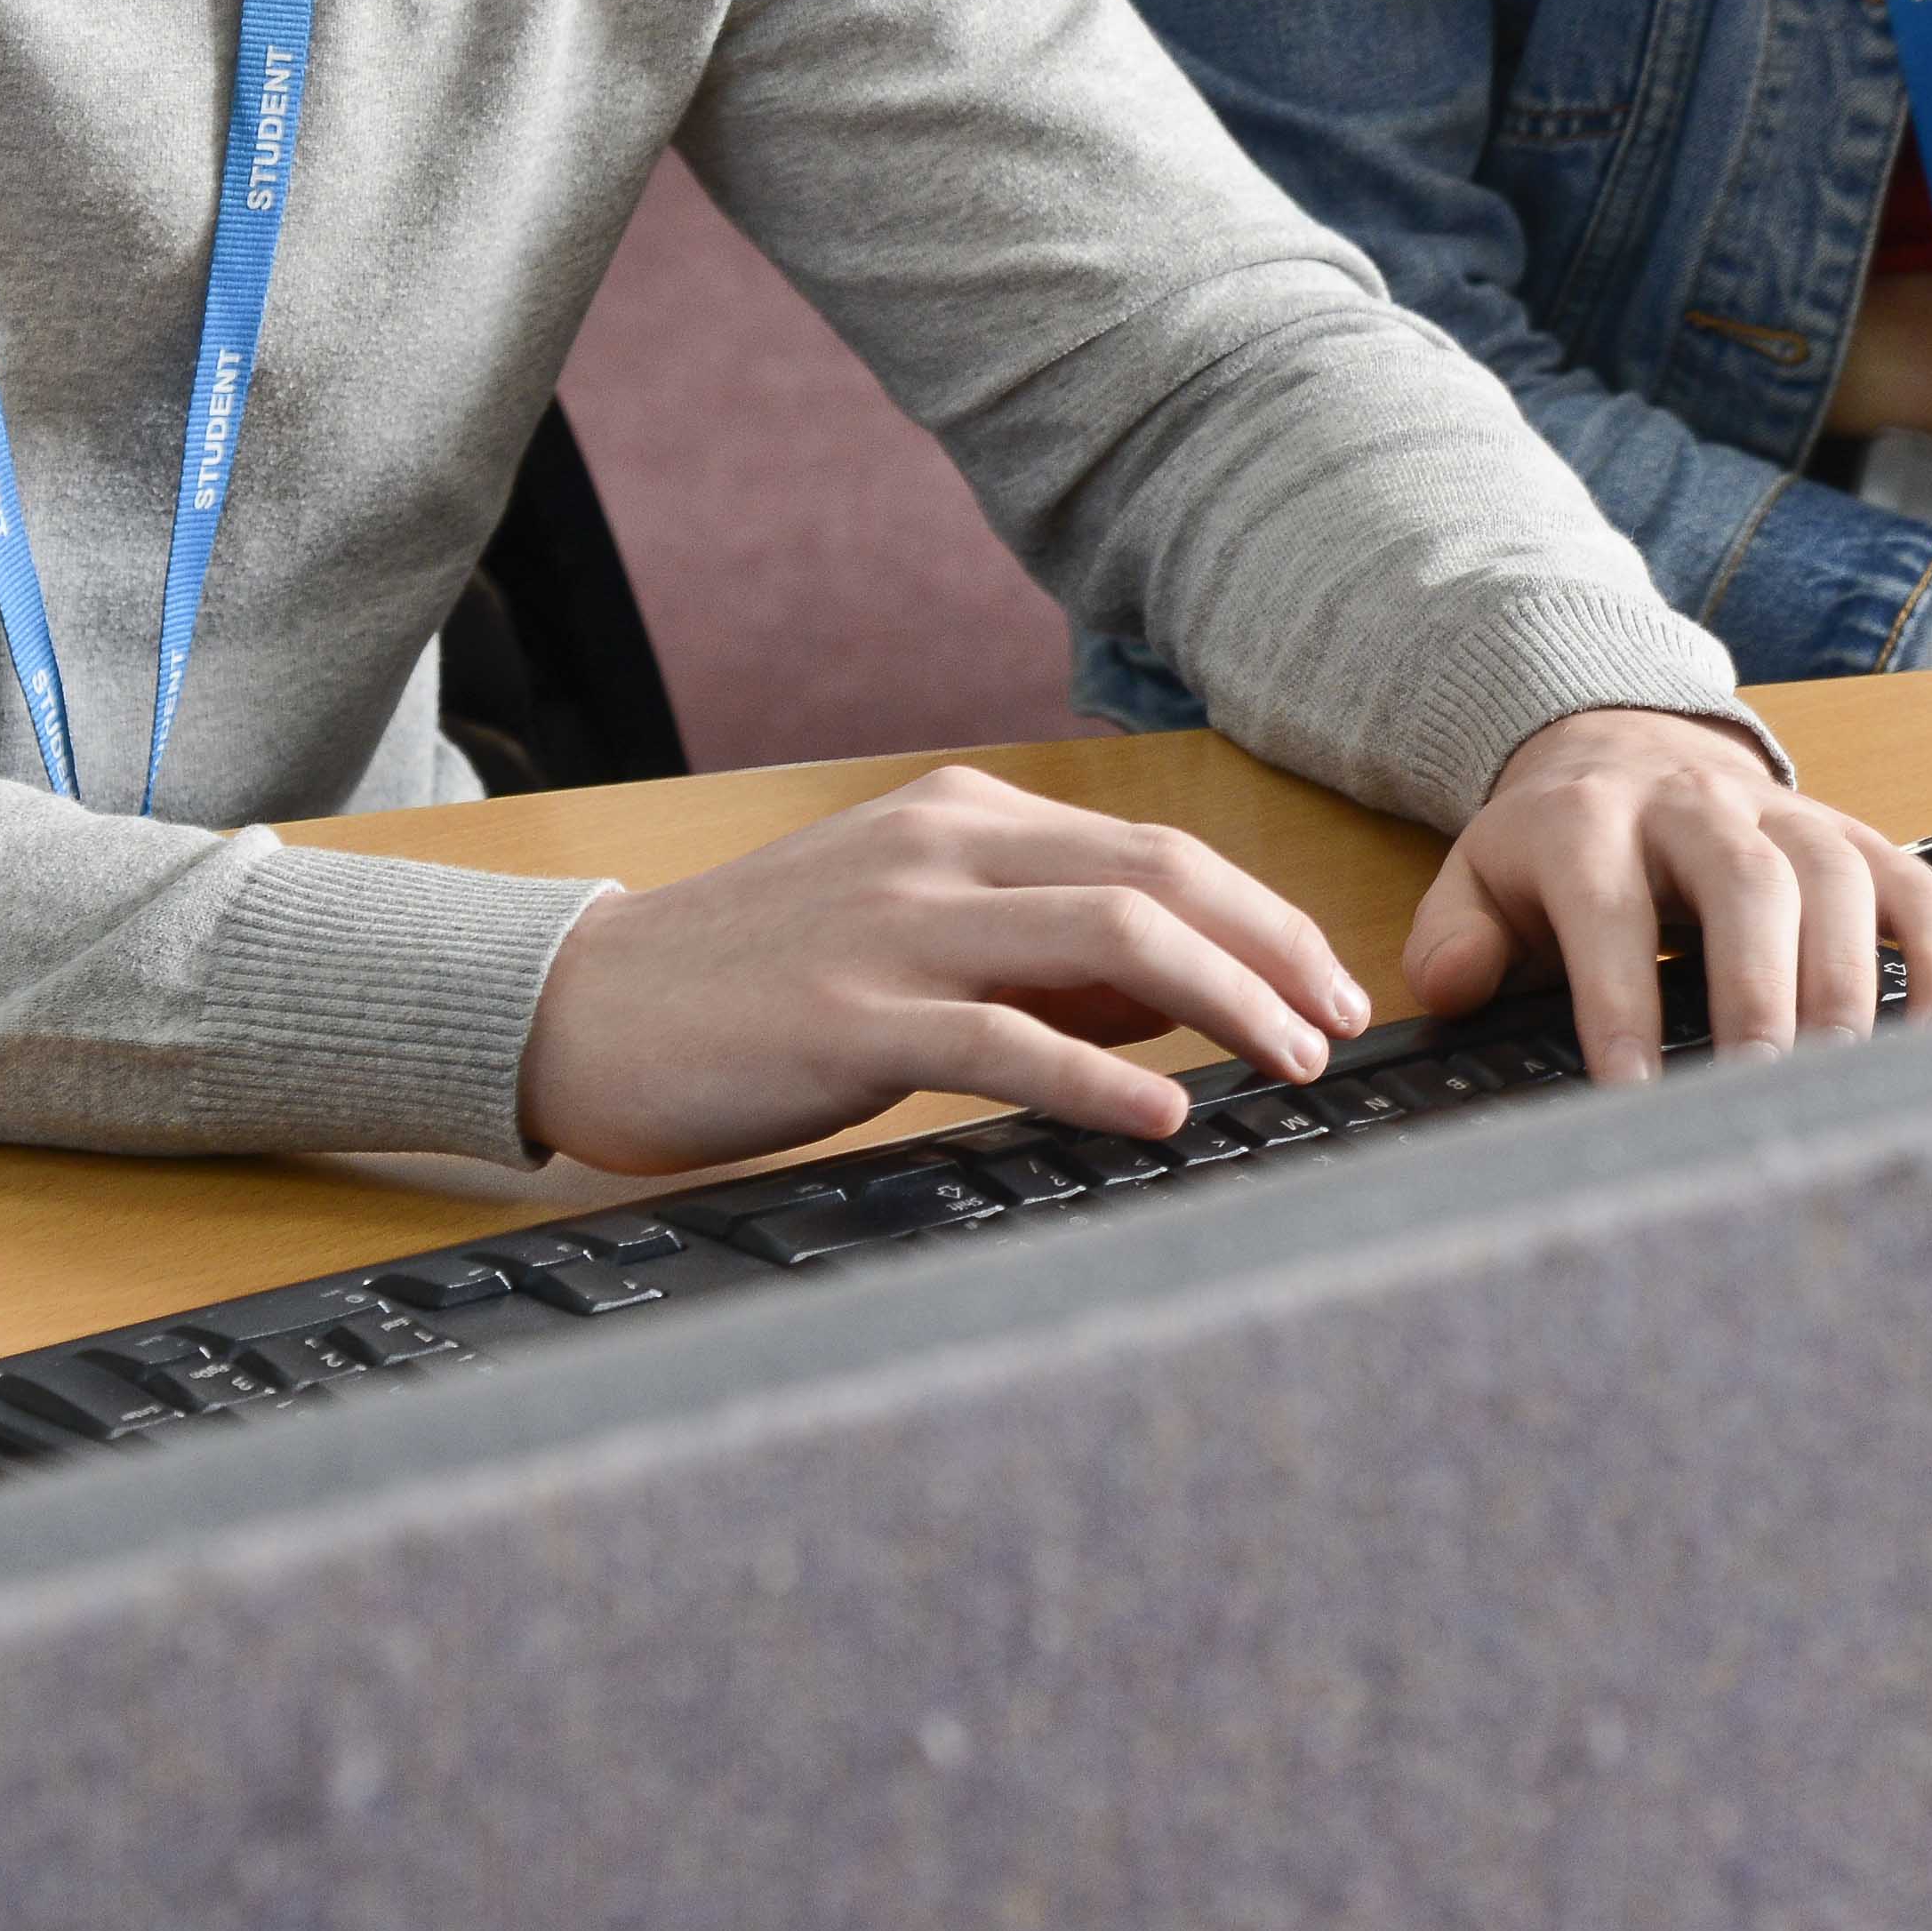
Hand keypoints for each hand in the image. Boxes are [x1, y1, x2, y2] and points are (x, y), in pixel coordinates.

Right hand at [514, 765, 1375, 1173]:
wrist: (588, 1008)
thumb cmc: (757, 982)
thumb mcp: (909, 929)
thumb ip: (1034, 951)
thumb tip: (1181, 1000)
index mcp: (960, 816)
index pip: (1154, 848)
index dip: (1263, 914)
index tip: (1333, 983)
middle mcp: (940, 850)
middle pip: (1157, 878)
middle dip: (1274, 949)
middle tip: (1344, 1021)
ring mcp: (897, 928)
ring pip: (1107, 939)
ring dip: (1226, 1002)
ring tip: (1293, 1062)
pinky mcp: (853, 1017)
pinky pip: (1006, 1040)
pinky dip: (1101, 1075)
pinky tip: (1163, 1114)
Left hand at [1407, 708, 1931, 1079]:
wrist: (1623, 746)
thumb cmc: (1558, 845)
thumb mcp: (1480, 879)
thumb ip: (1454, 935)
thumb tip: (1454, 984)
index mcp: (1589, 819)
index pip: (1606, 906)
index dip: (1618, 998)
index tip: (1631, 1093)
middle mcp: (1695, 805)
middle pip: (1744, 880)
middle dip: (1758, 990)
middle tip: (1762, 1090)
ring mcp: (1785, 815)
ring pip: (1835, 877)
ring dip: (1847, 982)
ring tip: (1843, 1081)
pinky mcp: (1852, 834)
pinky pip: (1915, 887)